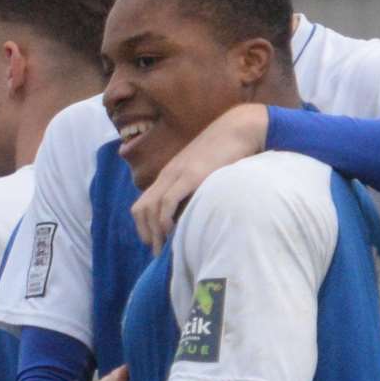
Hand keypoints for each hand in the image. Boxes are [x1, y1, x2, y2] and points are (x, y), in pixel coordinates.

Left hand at [131, 103, 268, 251]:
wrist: (238, 128)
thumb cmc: (227, 152)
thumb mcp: (204, 172)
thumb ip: (196, 189)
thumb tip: (196, 212)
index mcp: (169, 175)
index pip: (143, 204)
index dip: (144, 226)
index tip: (155, 243)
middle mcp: (168, 176)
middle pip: (141, 209)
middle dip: (146, 234)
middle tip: (157, 252)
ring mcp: (177, 174)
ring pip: (151, 207)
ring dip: (154, 231)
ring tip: (164, 248)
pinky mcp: (191, 175)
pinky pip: (168, 201)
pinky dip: (165, 219)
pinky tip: (172, 231)